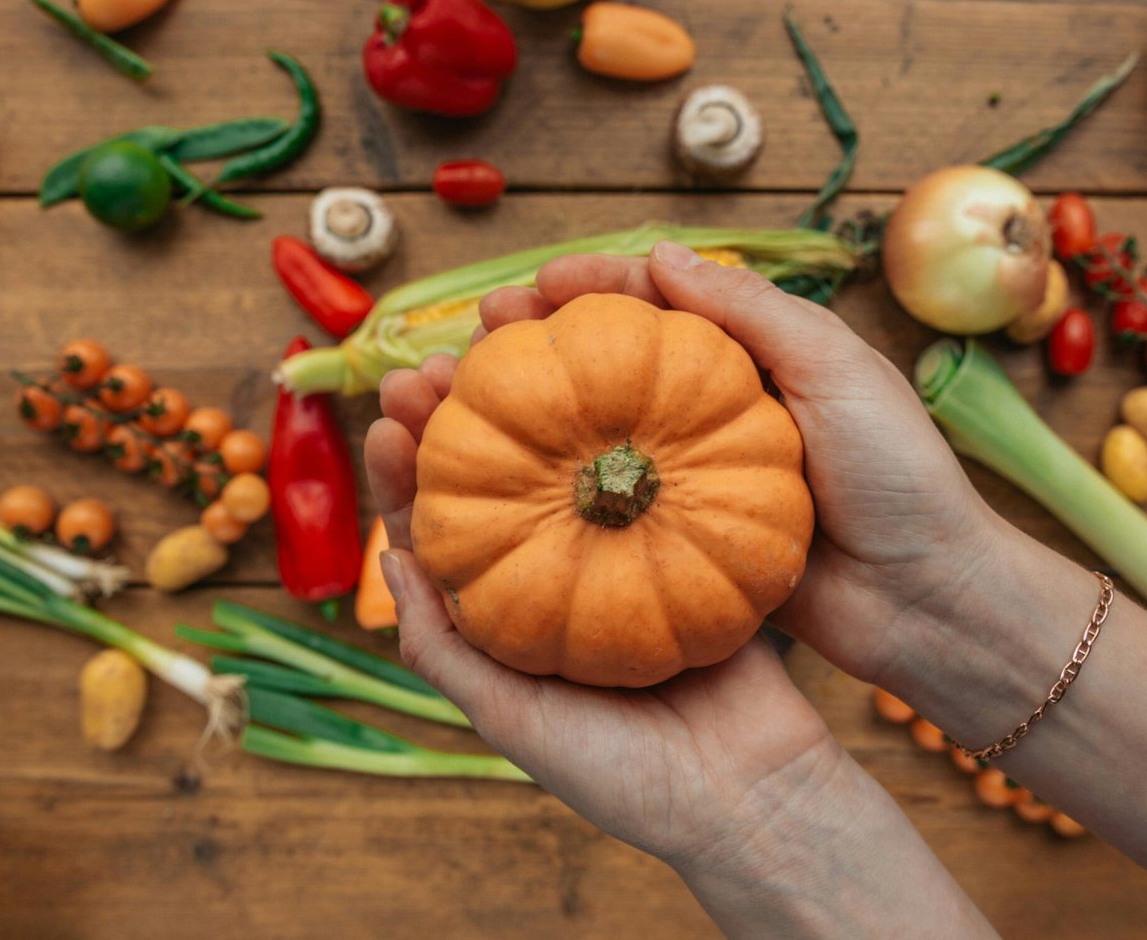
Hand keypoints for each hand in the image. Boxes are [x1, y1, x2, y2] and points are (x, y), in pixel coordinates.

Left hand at [366, 351, 838, 869]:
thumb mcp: (513, 722)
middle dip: (460, 421)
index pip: (446, 535)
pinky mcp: (692, 548)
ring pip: (566, 468)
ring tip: (498, 350)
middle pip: (500, 485)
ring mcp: (628, 561)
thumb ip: (445, 648)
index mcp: (513, 626)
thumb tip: (391, 553)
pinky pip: (652, 479)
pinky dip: (624, 430)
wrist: (757, 797)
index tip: (389, 417)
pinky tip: (605, 381)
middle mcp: (565, 584)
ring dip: (534, 410)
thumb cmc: (628, 778)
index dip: (411, 475)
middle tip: (431, 364)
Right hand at [438, 241, 1001, 686]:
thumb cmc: (900, 477)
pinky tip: (510, 484)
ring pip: (599, 432)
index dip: (593, 286)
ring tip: (469, 402)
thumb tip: (661, 253)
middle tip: (478, 337)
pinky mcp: (688, 539)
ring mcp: (697, 478)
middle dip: (541, 343)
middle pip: (611, 362)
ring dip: (534, 414)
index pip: (660, 302)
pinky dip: (561, 488)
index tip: (534, 285)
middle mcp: (717, 412)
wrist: (931, 602)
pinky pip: (615, 505)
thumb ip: (753, 311)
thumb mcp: (839, 371)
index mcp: (756, 358)